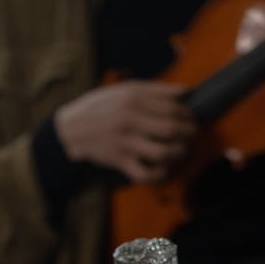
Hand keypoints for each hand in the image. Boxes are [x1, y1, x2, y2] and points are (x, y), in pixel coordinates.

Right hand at [54, 80, 196, 183]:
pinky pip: (145, 173)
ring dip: (178, 152)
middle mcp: (129, 120)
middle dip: (188, 133)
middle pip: (171, 129)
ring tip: (181, 150)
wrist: (72, 128)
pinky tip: (164, 168)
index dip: (188, 114)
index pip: (172, 107)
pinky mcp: (119, 161)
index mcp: (133, 99)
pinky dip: (159, 174)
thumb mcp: (125, 90)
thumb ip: (156, 90)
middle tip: (192, 134)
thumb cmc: (101, 106)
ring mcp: (124, 142)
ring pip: (162, 152)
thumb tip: (187, 91)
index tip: (192, 118)